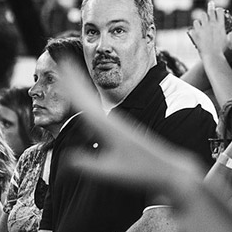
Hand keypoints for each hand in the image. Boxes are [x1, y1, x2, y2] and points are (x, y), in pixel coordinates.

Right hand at [58, 62, 203, 196]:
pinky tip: (83, 103)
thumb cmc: (140, 171)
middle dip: (74, 79)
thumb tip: (66, 158)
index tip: (64, 64)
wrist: (167, 169)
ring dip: (80, 88)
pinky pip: (97, 112)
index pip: (83, 101)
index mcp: (107, 126)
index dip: (72, 83)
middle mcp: (111, 120)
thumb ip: (88, 165)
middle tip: (64, 60)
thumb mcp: (111, 171)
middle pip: (87, 96)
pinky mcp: (119, 129)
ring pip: (92, 102)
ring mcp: (116, 123)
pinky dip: (87, 103)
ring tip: (69, 74)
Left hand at [188, 2, 227, 60]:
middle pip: (210, 11)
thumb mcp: (226, 40)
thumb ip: (225, 34)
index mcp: (220, 25)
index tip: (217, 10)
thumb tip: (226, 33)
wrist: (212, 56)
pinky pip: (194, 25)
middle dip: (211, 6)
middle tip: (210, 3)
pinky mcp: (197, 33)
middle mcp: (212, 24)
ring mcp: (204, 28)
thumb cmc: (221, 50)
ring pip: (202, 16)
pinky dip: (195, 27)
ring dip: (203, 18)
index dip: (219, 10)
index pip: (220, 12)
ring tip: (202, 21)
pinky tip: (195, 29)